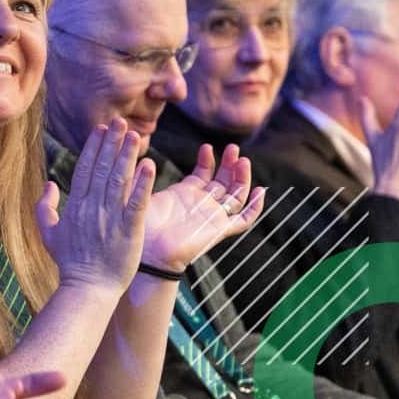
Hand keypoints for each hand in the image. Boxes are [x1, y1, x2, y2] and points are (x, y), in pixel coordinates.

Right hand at [41, 119, 152, 290]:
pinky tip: (148, 165)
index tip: (102, 129)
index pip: (86, 168)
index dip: (94, 147)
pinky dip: (142, 183)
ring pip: (119, 179)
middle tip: (120, 121)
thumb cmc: (69, 263)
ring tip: (135, 134)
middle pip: (103, 167)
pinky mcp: (128, 230)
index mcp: (75, 205)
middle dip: (112, 142)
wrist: (87, 288)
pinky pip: (136, 202)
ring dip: (127, 155)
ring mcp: (110, 217)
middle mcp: (92, 206)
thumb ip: (45, 207)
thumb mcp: (49, 233)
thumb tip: (49, 183)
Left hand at [140, 143, 265, 271]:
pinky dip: (255, 207)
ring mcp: (213, 216)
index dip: (207, 159)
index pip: (204, 172)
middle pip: (224, 180)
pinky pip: (244, 220)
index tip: (206, 147)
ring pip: (236, 194)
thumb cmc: (141, 224)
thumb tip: (138, 156)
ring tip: (242, 160)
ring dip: (242, 177)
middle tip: (232, 147)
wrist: (149, 251)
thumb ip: (143, 175)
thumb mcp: (143, 192)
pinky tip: (260, 190)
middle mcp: (201, 203)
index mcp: (185, 194)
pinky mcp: (221, 230)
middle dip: (229, 163)